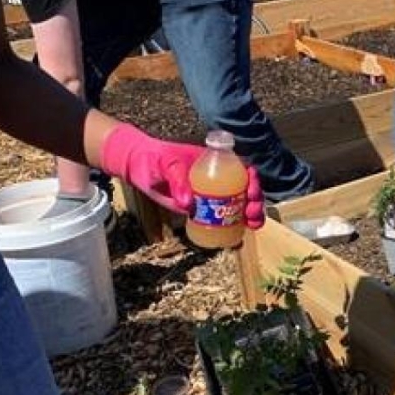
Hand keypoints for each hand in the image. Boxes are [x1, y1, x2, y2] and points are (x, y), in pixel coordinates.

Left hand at [100, 124, 265, 228]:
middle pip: (246, 188)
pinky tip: (240, 236)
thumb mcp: (166, 165)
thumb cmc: (154, 158)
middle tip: (252, 213)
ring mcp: (212, 194)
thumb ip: (177, 180)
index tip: (251, 191)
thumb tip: (188, 204)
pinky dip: (235, 226)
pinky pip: (223, 217)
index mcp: (216, 161)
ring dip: (251, 215)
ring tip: (252, 225)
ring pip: (239, 204)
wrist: (138, 167)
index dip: (253, 179)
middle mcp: (219, 177)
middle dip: (256, 201)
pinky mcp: (202, 209)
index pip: (242, 168)